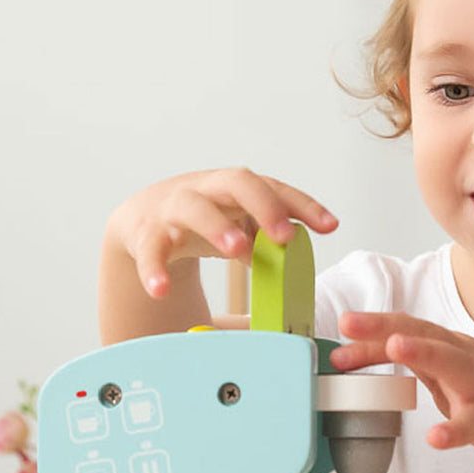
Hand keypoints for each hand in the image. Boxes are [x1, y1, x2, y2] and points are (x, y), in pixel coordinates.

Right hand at [107, 168, 338, 297]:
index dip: (303, 205)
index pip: (275, 188)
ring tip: (236, 249)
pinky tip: (161, 289)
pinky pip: (152, 250)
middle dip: (265, 206)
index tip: (330, 226)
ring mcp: (175, 208)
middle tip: (285, 235)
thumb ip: (269, 239)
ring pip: (195, 209)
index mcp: (237, 187)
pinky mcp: (147, 234)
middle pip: (238, 183)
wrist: (143, 217)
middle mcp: (208, 189)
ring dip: (217, 227)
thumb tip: (300, 261)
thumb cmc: (206, 217)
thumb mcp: (240, 223)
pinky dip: (155, 270)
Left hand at [330, 312, 473, 469]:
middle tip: (348, 322)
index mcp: (451, 347)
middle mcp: (466, 357)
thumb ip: (414, 364)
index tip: (337, 337)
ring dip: (424, 353)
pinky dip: (455, 429)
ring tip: (395, 349)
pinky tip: (435, 436)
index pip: (406, 330)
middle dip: (385, 327)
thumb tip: (361, 356)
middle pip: (424, 334)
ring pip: (454, 364)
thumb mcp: (448, 376)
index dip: (371, 333)